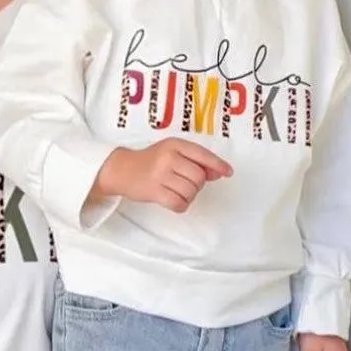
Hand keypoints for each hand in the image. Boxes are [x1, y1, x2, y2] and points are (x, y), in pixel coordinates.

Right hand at [93, 139, 232, 212]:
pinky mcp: (154, 191)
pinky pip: (179, 204)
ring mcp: (160, 174)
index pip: (203, 155)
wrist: (122, 169)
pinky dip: (181, 206)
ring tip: (176, 191)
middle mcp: (168, 157)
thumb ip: (195, 161)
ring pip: (190, 192)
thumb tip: (218, 172)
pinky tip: (174, 201)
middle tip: (183, 183)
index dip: (218, 165)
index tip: (228, 173)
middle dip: (196, 185)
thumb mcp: (173, 153)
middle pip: (198, 177)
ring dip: (188, 196)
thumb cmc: (151, 161)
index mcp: (175, 144)